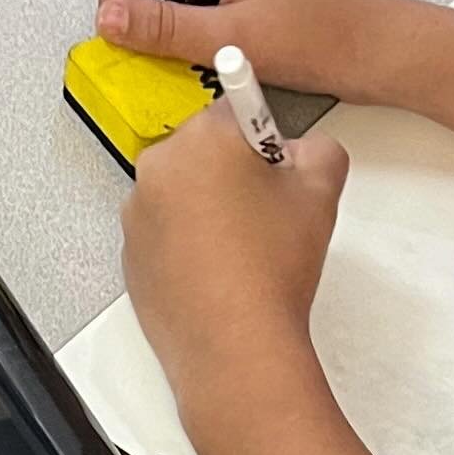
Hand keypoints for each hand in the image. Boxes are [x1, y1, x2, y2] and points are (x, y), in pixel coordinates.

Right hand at [96, 0, 412, 103]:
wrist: (383, 50)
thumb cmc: (331, 36)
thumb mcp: (234, 40)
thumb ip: (165, 28)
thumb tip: (113, 19)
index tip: (111, 34)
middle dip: (143, 8)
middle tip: (139, 50)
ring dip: (172, 20)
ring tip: (186, 56)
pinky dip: (198, 26)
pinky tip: (213, 54)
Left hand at [121, 107, 348, 454]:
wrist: (236, 346)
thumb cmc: (272, 269)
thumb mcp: (321, 192)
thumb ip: (320, 150)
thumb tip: (306, 152)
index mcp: (202, 138)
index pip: (234, 108)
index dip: (263, 136)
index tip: (273, 160)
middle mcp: (158, 169)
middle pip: (203, 151)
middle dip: (233, 173)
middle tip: (267, 213)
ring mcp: (137, 216)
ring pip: (182, 195)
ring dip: (208, 209)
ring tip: (245, 251)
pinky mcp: (131, 258)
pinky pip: (164, 236)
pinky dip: (188, 246)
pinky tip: (220, 274)